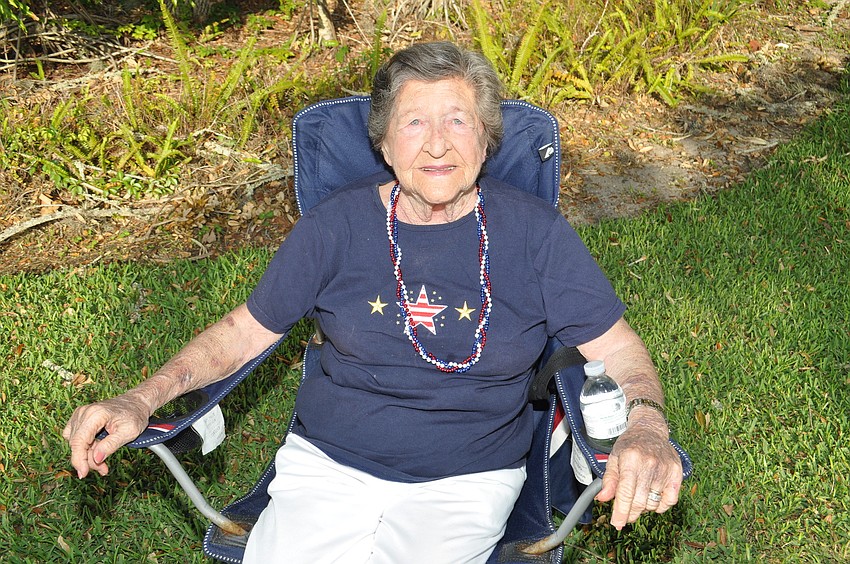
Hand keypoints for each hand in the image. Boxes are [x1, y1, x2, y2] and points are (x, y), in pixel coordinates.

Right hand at [62, 394, 150, 478]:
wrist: (135, 403)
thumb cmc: (135, 415)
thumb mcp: (130, 432)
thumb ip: (112, 444)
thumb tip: (96, 458)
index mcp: (96, 414)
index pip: (79, 441)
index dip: (79, 460)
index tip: (83, 474)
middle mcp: (84, 412)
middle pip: (77, 444)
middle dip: (89, 460)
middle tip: (104, 469)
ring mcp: (80, 414)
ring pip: (76, 443)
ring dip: (88, 455)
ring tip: (104, 461)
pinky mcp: (79, 419)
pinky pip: (75, 438)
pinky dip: (85, 448)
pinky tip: (97, 450)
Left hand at [595, 411, 682, 528]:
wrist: (650, 430)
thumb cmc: (630, 445)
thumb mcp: (614, 457)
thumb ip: (609, 479)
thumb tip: (602, 498)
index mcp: (631, 459)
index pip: (625, 492)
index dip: (620, 512)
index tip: (616, 523)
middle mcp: (650, 464)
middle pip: (639, 501)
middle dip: (630, 513)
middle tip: (625, 516)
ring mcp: (665, 469)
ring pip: (653, 503)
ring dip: (644, 507)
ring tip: (638, 497)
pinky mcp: (677, 473)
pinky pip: (669, 501)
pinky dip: (660, 505)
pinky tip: (652, 497)